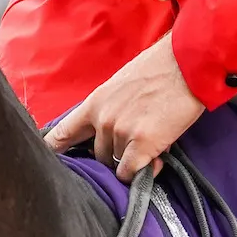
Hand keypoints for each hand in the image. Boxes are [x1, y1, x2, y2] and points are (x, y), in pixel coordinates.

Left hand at [44, 34, 203, 178]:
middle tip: (136, 143)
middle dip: (114, 154)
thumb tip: (112, 137)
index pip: (62, 133)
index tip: (49, 159)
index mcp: (94, 103)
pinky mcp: (141, 144)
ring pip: (116, 164)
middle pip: (97, 155)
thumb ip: (110, 110)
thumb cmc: (159, 70)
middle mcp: (102, 119)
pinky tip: (153, 161)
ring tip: (151, 144)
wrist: (187, 64)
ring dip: (131, 161)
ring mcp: (120, 132)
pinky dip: (141, 172)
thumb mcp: (122, 86)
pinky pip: (130, 172)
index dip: (55, 150)